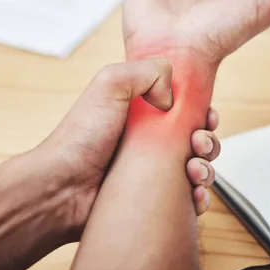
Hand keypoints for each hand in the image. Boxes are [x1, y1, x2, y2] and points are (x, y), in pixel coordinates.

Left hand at [36, 59, 220, 239]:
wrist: (62, 188)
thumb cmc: (80, 137)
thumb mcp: (110, 84)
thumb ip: (146, 71)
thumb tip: (172, 96)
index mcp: (142, 112)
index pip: (184, 109)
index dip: (201, 112)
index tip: (206, 117)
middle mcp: (149, 140)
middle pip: (195, 139)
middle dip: (207, 141)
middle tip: (198, 144)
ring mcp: (151, 170)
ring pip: (196, 169)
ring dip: (206, 169)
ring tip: (194, 171)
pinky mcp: (152, 197)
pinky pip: (186, 199)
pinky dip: (198, 197)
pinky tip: (194, 195)